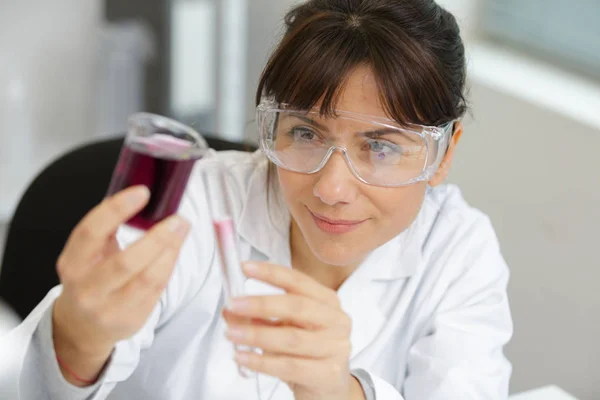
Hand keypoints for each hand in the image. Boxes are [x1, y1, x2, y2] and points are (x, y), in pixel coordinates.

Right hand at [52, 186, 189, 383]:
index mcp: (72, 264)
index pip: (90, 233)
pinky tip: (176, 249)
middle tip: (177, 218)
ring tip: (182, 229)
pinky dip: (169, 265)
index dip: (116, 209)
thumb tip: (143, 194)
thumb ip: (107, 228)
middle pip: (125, 263)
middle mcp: (87, 289)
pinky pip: (157, 289)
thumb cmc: (90, 277)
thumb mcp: (87, 254)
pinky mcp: (132, 319)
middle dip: (156, 238)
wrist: (82, 326)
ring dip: (170, 250)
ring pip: (147, 278)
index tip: (142, 192)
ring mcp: (109, 308)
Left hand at [223, 262, 364, 399]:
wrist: (329, 386)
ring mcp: (335, 348)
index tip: (246, 268)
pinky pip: (289, 366)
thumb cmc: (308, 351)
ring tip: (231, 333)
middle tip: (234, 304)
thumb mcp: (285, 327)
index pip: (298, 281)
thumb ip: (260, 317)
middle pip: (296, 306)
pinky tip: (243, 357)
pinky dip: (262, 361)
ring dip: (256, 334)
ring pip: (290, 338)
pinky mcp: (328, 374)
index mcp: (327, 301)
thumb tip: (231, 309)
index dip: (271, 273)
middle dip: (261, 304)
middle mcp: (336, 321)